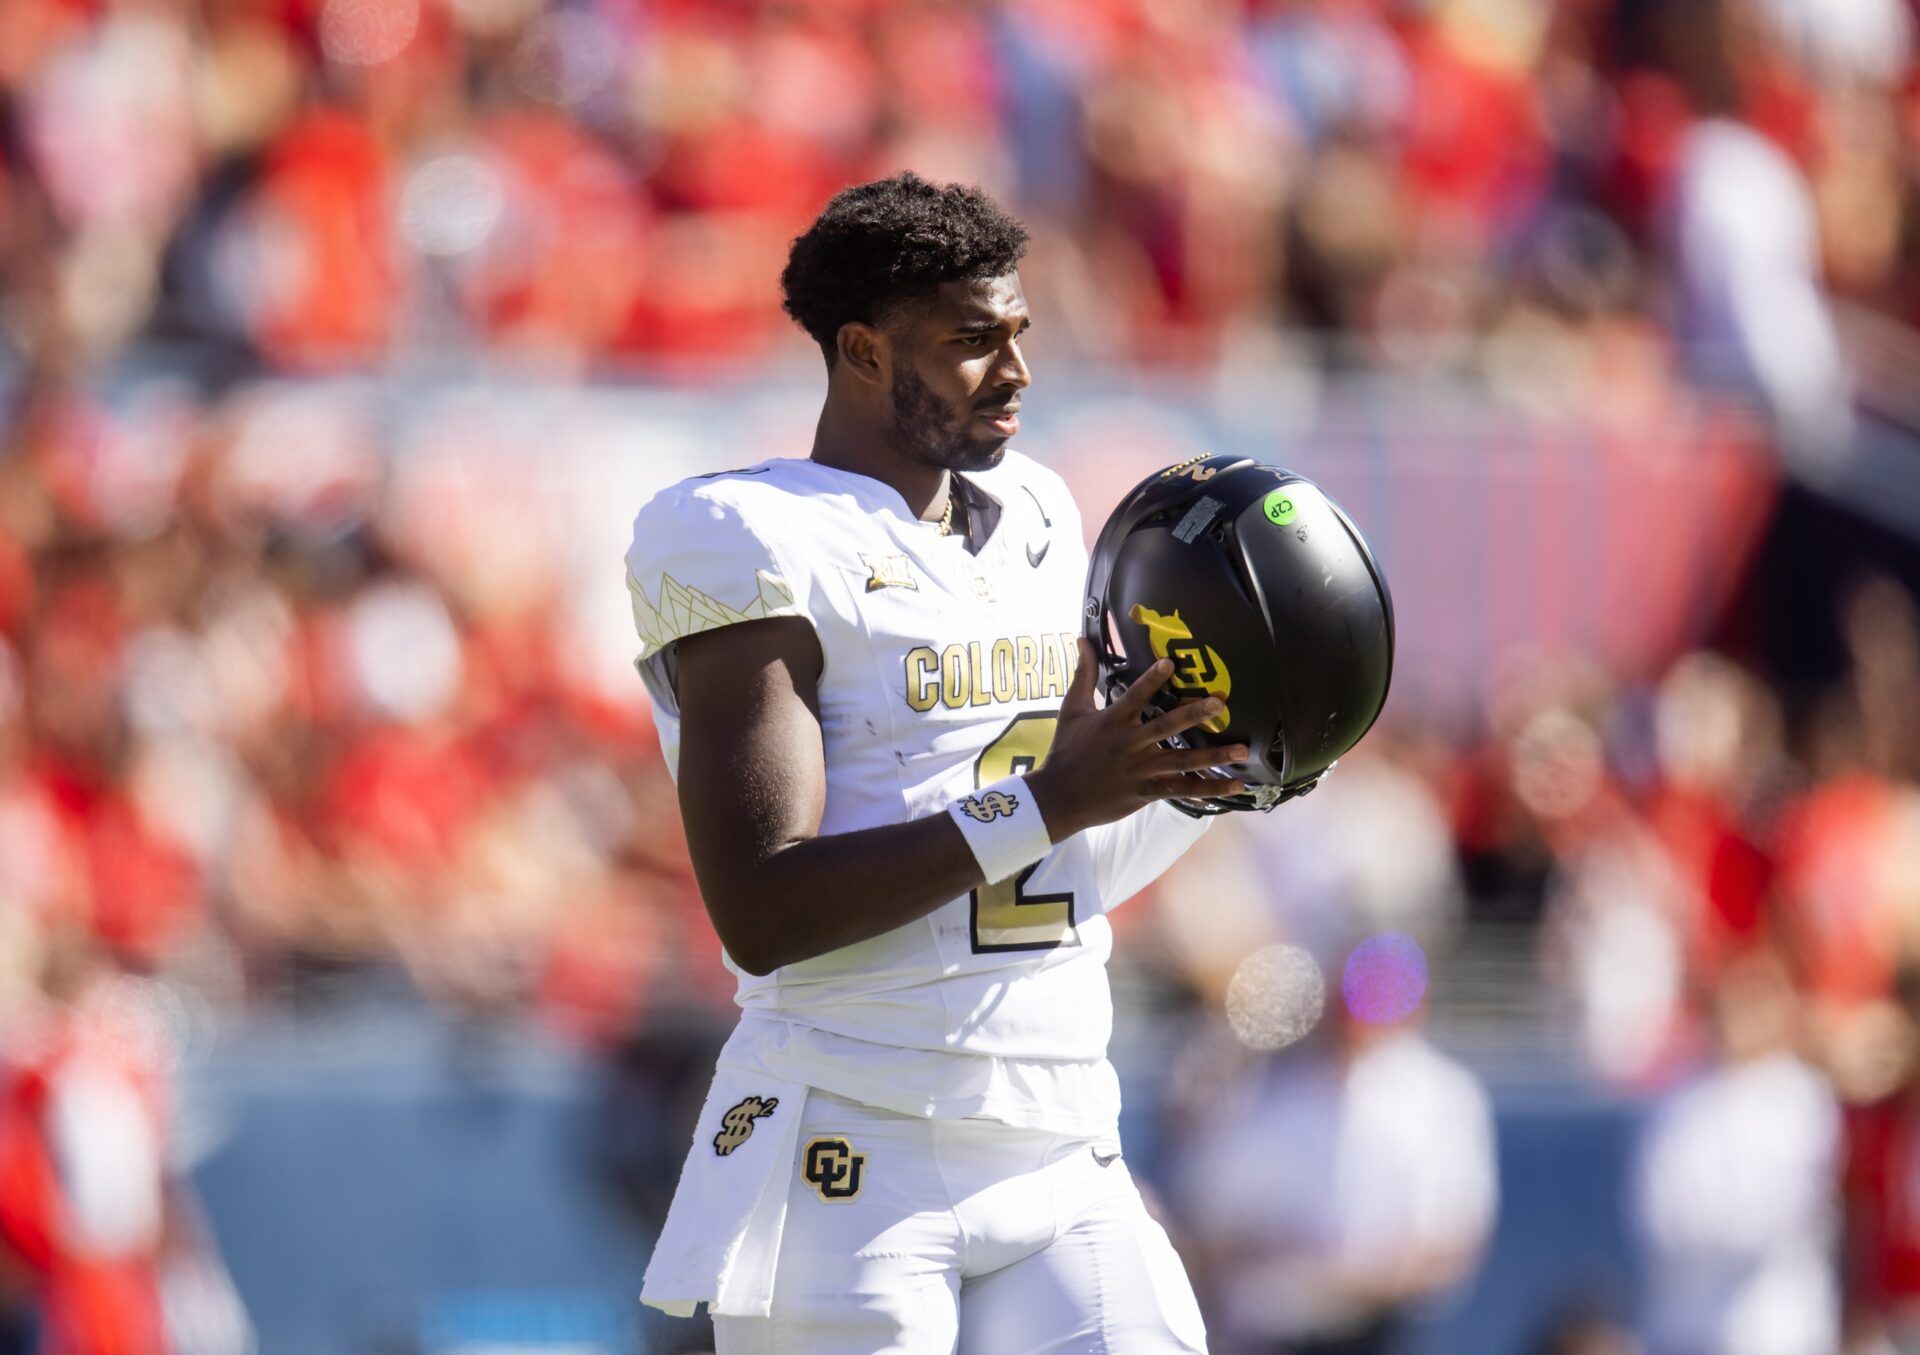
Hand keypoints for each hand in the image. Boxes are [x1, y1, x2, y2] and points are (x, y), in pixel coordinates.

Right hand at [1026, 638, 1248, 838]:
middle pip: (1166, 728)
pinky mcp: (1146, 792)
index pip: (1134, 696)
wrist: (1058, 798)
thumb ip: (1084, 674)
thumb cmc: (1065, 750)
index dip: (1152, 679)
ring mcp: (1139, 771)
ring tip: (1241, 749)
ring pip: (1181, 762)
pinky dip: (1209, 790)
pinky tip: (1234, 785)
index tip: (1171, 663)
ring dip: (1213, 756)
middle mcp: (1129, 745)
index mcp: (1111, 722)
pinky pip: (1182, 791)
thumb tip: (1082, 639)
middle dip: (1193, 715)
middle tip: (1220, 703)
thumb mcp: (1071, 709)